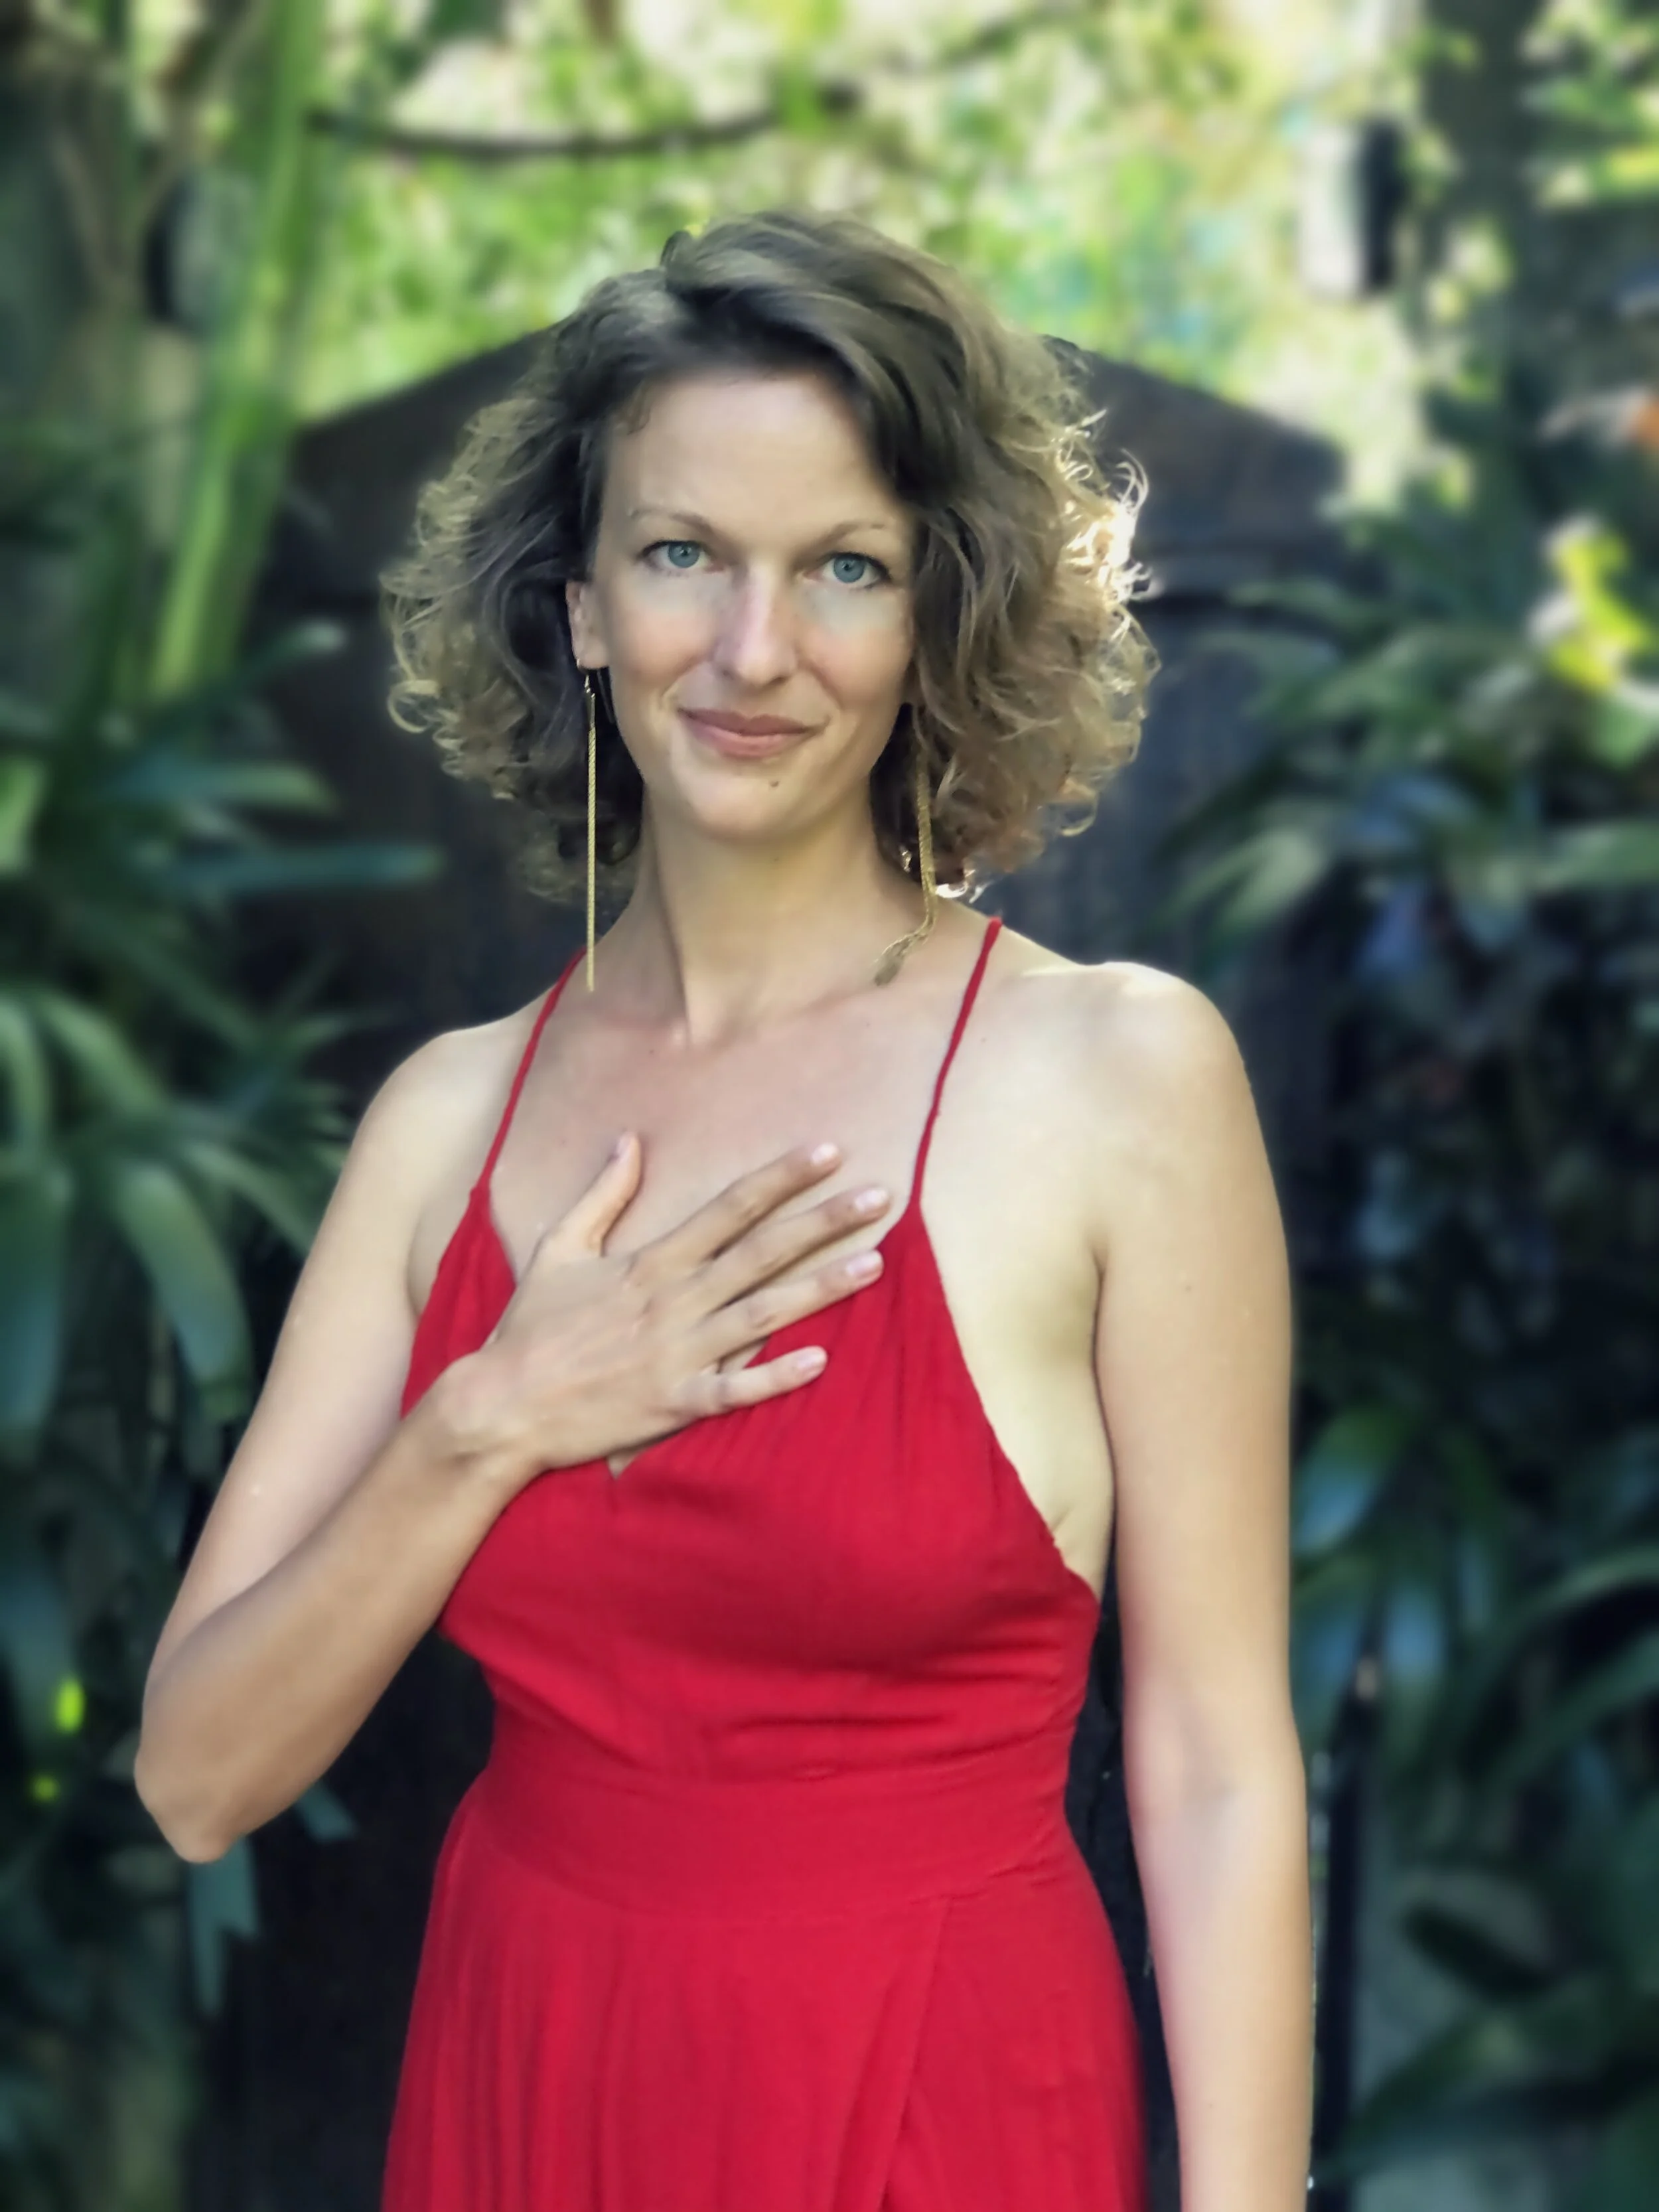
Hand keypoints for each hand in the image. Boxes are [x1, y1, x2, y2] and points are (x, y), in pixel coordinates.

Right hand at [439, 1135, 889, 1485]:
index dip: (781, 1177)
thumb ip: (602, 1195)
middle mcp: (673, 1300)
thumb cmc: (531, 1327)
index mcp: (651, 1261)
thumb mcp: (559, 1247)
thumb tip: (628, 1139)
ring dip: (821, 1288)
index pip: (729, 1207)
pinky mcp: (673, 1403)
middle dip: (823, 1221)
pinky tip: (820, 1361)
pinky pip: (735, 1390)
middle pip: (762, 1251)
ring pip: (763, 1313)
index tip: (829, 1151)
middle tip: (881, 1196)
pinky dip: (775, 1377)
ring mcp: (677, 1353)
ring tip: (874, 1264)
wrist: (501, 1404)